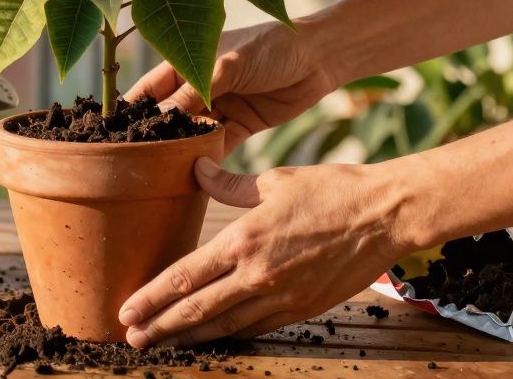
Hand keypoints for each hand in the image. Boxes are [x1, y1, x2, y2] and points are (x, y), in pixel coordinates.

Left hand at [118, 157, 407, 347]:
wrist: (386, 216)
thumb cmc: (331, 190)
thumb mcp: (275, 180)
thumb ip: (228, 183)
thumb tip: (195, 167)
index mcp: (244, 239)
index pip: (184, 277)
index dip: (151, 298)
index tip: (126, 311)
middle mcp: (257, 274)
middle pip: (196, 310)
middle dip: (159, 327)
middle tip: (130, 338)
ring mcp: (281, 297)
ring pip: (224, 326)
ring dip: (189, 337)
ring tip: (161, 344)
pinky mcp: (302, 309)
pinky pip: (255, 328)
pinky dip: (229, 334)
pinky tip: (213, 337)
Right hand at [127, 21, 337, 152]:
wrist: (319, 56)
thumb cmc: (270, 46)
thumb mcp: (228, 65)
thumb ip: (195, 91)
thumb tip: (161, 117)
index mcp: (189, 60)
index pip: (151, 87)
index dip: (133, 107)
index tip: (113, 130)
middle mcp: (200, 84)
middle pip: (170, 114)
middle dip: (156, 134)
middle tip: (136, 159)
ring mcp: (220, 105)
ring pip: (193, 132)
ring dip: (182, 148)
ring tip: (163, 170)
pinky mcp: (241, 123)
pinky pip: (219, 143)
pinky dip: (209, 156)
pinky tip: (196, 171)